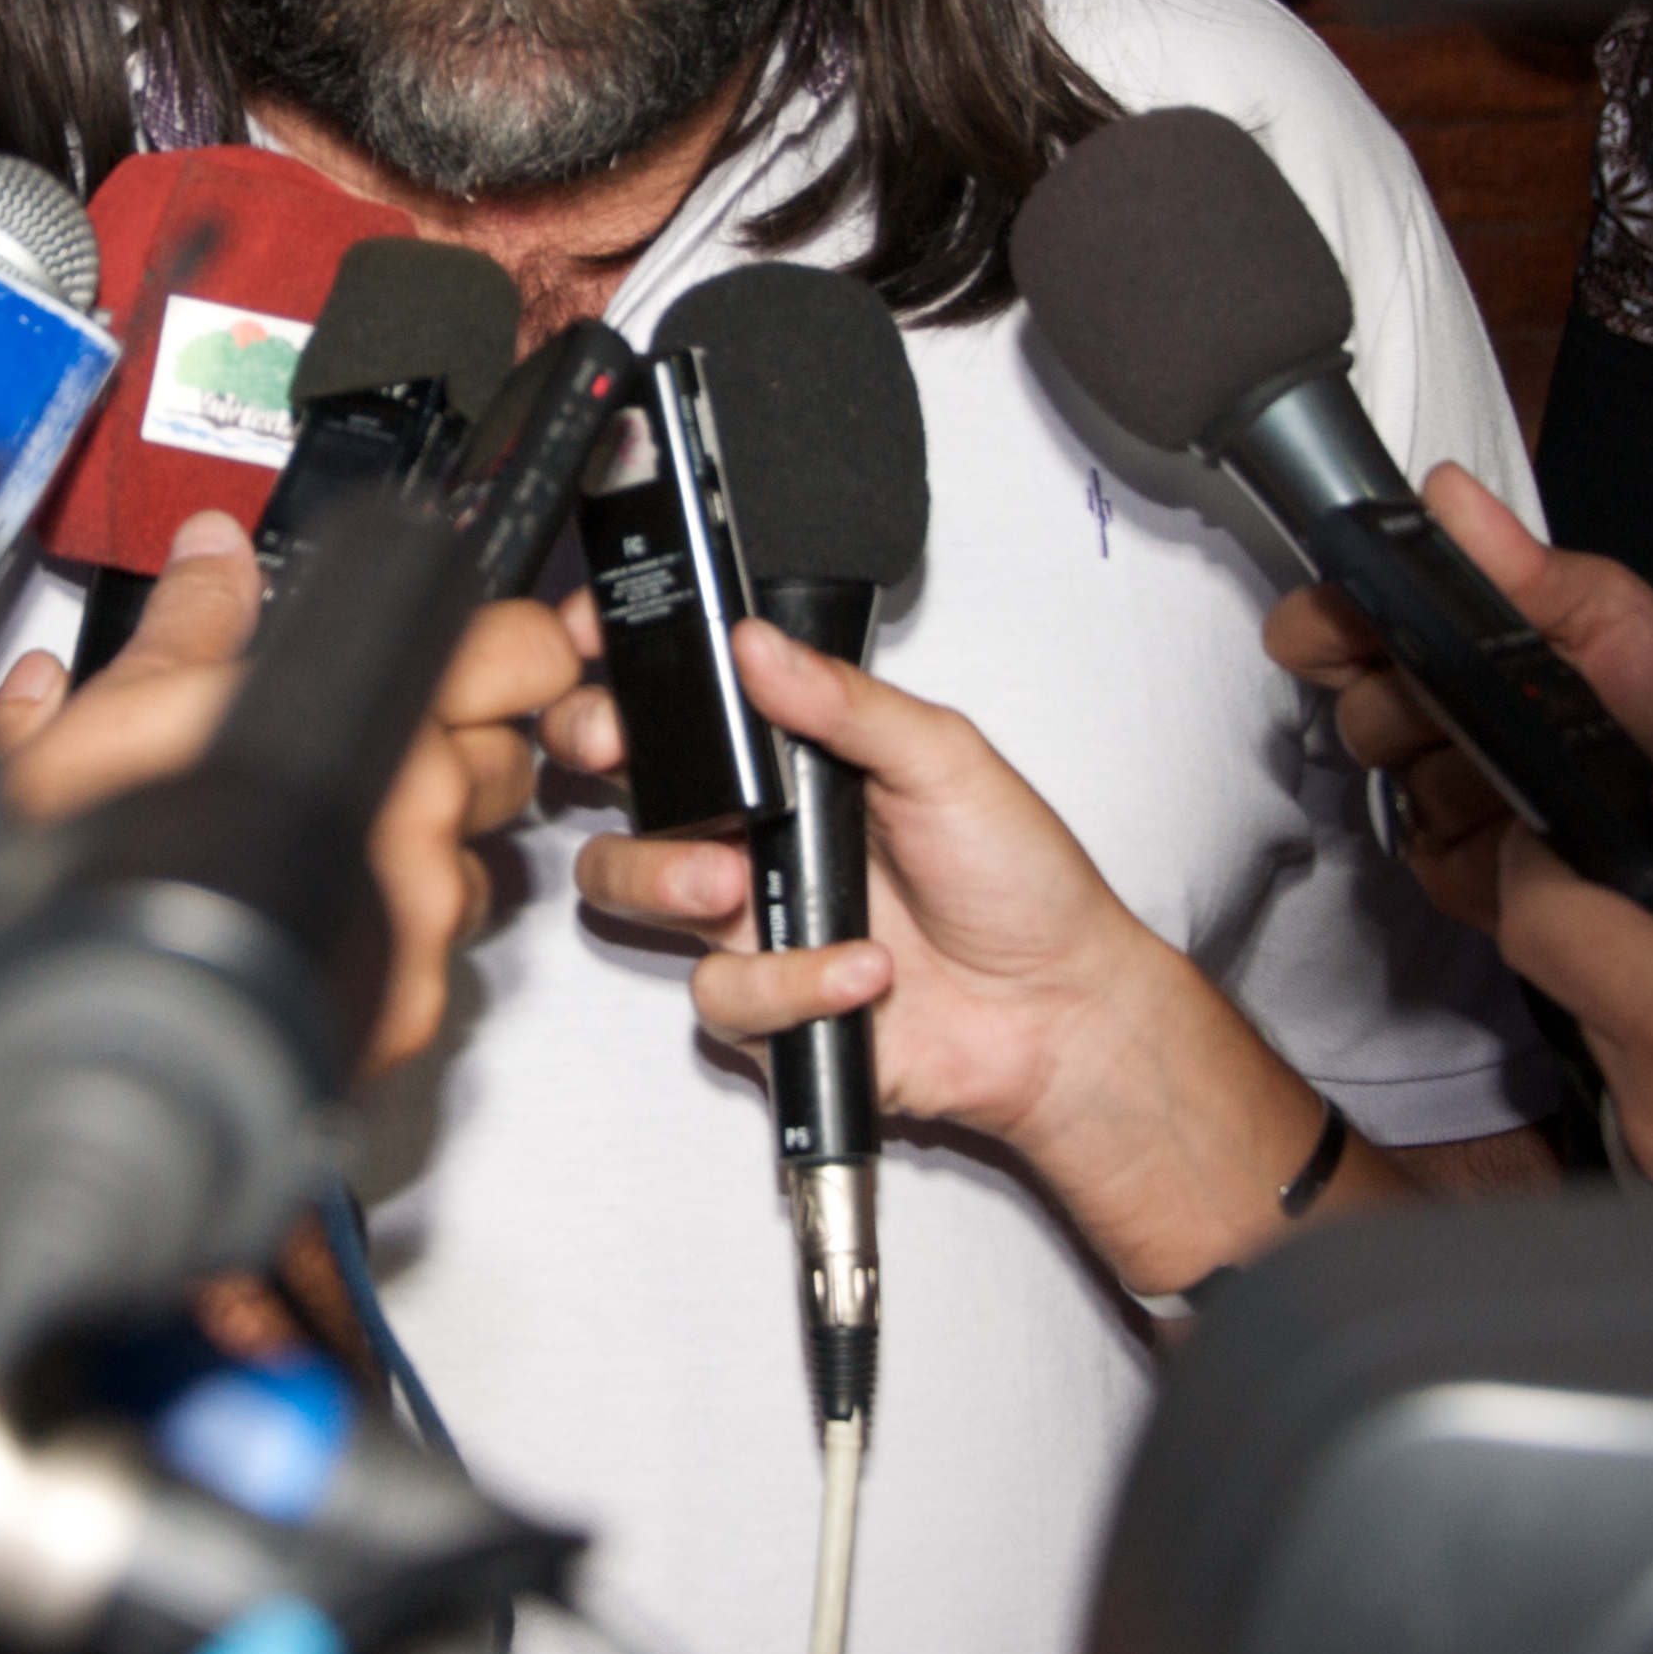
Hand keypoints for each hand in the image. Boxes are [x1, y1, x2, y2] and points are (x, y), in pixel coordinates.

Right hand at [0, 513, 571, 1072]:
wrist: (74, 1006)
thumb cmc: (86, 861)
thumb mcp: (131, 706)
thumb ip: (198, 619)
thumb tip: (215, 553)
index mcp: (374, 720)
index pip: (519, 654)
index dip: (511, 649)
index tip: (489, 653)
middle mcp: (419, 820)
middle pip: (503, 761)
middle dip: (452, 753)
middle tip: (361, 753)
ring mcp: (420, 917)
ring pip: (474, 865)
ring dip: (424, 854)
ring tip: (314, 850)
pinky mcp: (407, 1004)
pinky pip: (435, 957)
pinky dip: (390, 939)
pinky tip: (312, 922)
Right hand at [558, 618, 1143, 1150]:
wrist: (1060, 1008)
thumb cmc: (1018, 880)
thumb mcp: (945, 760)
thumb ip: (847, 703)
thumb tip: (759, 645)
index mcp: (789, 763)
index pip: (680, 706)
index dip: (619, 677)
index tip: (595, 653)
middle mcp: (753, 833)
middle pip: (617, 783)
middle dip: (592, 761)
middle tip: (616, 754)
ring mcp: (748, 917)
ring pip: (627, 888)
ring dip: (663, 879)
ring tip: (730, 882)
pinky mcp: (763, 1005)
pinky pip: (719, 993)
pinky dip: (790, 983)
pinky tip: (861, 970)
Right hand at [1265, 461, 1652, 932]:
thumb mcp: (1612, 615)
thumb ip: (1523, 562)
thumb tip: (1441, 488)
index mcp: (1444, 643)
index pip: (1327, 625)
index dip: (1326, 623)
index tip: (1357, 625)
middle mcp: (1421, 719)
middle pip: (1355, 709)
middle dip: (1415, 702)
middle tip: (1483, 701)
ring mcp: (1430, 799)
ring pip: (1397, 779)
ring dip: (1467, 770)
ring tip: (1537, 768)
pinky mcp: (1450, 871)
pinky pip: (1431, 849)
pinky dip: (1487, 835)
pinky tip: (1534, 825)